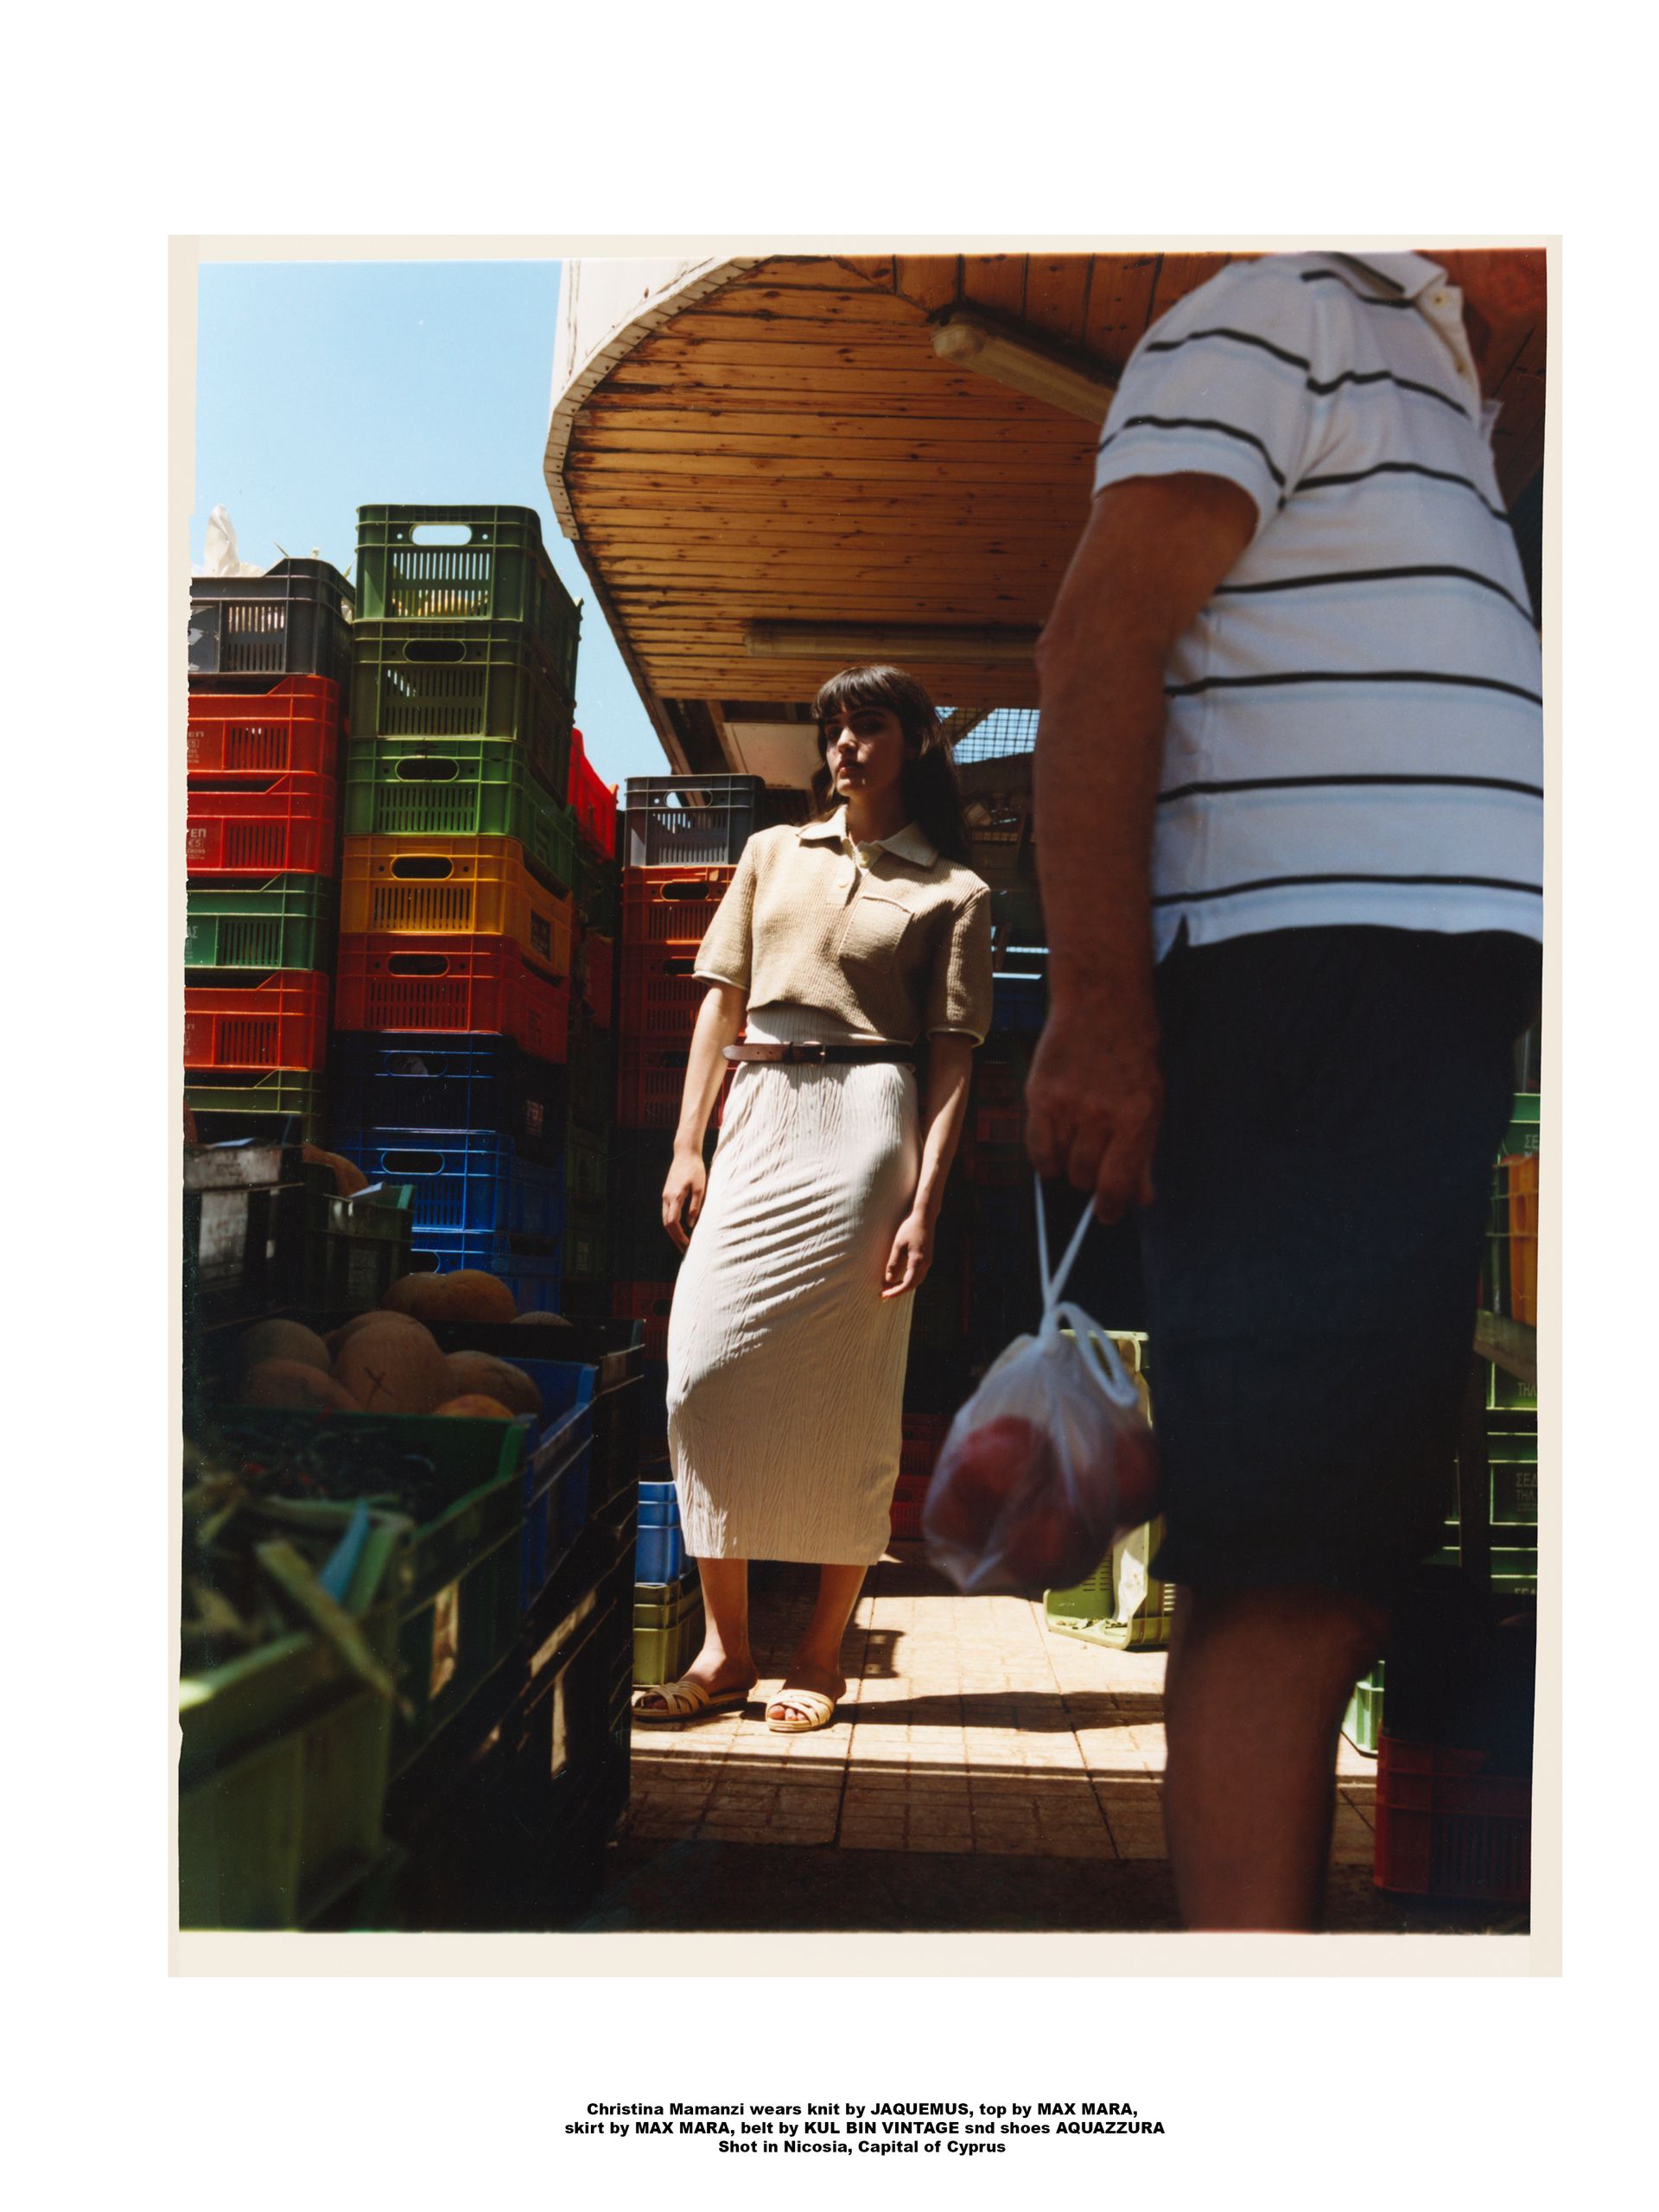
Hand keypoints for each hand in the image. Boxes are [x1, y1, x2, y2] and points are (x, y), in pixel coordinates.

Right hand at [663, 1148, 706, 1251]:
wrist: (685, 1153)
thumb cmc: (695, 1169)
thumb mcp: (700, 1188)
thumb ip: (695, 1206)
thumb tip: (690, 1224)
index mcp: (674, 1197)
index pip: (672, 1223)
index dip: (679, 1236)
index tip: (687, 1245)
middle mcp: (666, 1198)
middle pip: (666, 1224)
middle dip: (675, 1238)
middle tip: (684, 1250)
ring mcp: (665, 1196)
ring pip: (665, 1219)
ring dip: (673, 1232)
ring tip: (682, 1242)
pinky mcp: (667, 1193)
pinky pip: (667, 1212)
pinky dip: (672, 1223)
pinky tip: (680, 1228)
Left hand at [881, 1209, 932, 1298]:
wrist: (924, 1216)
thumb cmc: (909, 1228)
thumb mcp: (898, 1245)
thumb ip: (894, 1263)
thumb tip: (889, 1280)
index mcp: (918, 1261)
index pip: (907, 1284)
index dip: (896, 1292)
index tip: (884, 1295)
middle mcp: (926, 1264)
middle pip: (912, 1285)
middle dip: (898, 1291)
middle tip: (883, 1294)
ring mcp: (928, 1262)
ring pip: (916, 1281)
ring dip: (903, 1286)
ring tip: (889, 1288)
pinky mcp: (927, 1258)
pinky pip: (918, 1274)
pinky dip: (909, 1280)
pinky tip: (899, 1278)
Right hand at [1024, 1000, 1163, 1223]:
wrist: (1102, 1003)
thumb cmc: (1133, 1053)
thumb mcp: (1152, 1100)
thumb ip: (1144, 1152)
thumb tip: (1141, 1197)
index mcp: (1136, 1117)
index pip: (1117, 1182)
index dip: (1111, 1207)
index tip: (1107, 1215)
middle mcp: (1100, 1114)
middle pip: (1085, 1176)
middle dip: (1090, 1181)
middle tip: (1094, 1168)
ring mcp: (1066, 1104)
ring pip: (1060, 1164)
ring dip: (1068, 1166)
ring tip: (1077, 1145)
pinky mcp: (1038, 1094)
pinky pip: (1036, 1146)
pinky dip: (1045, 1156)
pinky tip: (1055, 1147)